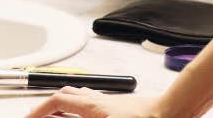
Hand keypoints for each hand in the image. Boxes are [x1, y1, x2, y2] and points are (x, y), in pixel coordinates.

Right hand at [23, 87, 160, 117]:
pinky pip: (94, 103)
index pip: (56, 102)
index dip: (39, 111)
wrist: (174, 113)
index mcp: (92, 106)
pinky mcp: (121, 108)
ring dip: (65, 107)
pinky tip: (87, 115)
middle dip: (49, 107)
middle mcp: (99, 100)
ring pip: (81, 98)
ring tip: (58, 117)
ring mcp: (111, 103)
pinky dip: (82, 109)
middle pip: (66, 96)